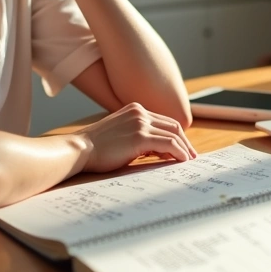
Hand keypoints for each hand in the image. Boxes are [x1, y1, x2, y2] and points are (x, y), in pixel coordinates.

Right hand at [76, 103, 197, 172]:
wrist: (79, 149)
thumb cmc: (96, 148)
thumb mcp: (121, 135)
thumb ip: (139, 137)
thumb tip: (161, 151)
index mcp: (135, 109)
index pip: (164, 121)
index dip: (177, 136)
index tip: (183, 149)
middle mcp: (140, 112)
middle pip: (173, 126)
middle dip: (185, 142)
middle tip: (191, 156)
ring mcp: (140, 123)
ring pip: (174, 134)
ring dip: (184, 149)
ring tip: (188, 161)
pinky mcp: (140, 137)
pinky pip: (169, 144)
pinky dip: (179, 152)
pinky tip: (182, 161)